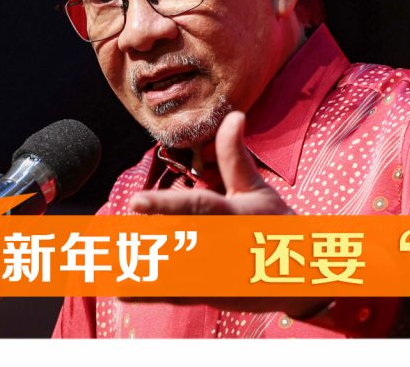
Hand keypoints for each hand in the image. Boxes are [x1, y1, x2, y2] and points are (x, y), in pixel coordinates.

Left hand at [125, 111, 328, 316]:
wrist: (303, 276)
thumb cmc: (278, 225)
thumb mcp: (257, 189)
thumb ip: (235, 156)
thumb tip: (233, 115)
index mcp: (234, 216)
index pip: (197, 208)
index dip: (166, 205)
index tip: (136, 202)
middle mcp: (224, 247)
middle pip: (175, 246)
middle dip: (142, 242)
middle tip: (106, 240)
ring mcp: (218, 274)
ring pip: (172, 273)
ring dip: (139, 269)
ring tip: (106, 265)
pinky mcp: (212, 292)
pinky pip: (175, 293)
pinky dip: (148, 292)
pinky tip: (120, 289)